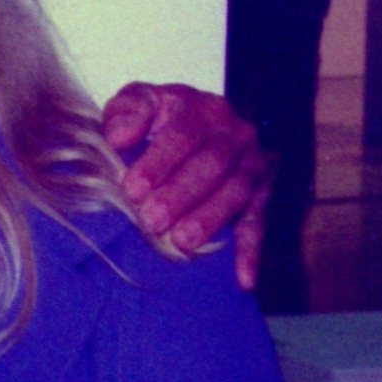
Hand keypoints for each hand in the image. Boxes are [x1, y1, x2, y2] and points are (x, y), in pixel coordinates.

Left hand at [106, 82, 268, 287]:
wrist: (192, 122)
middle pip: (213, 163)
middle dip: (181, 194)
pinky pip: (259, 222)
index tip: (133, 189)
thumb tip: (120, 137)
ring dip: (210, 218)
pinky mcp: (261, 193)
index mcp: (201, 108)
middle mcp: (234, 132)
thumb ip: (127, 112)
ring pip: (237, 191)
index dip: (159, 162)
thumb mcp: (138, 102)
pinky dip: (251, 251)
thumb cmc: (157, 119)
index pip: (183, 134)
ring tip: (182, 241)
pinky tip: (243, 278)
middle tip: (152, 220)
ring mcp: (252, 163)